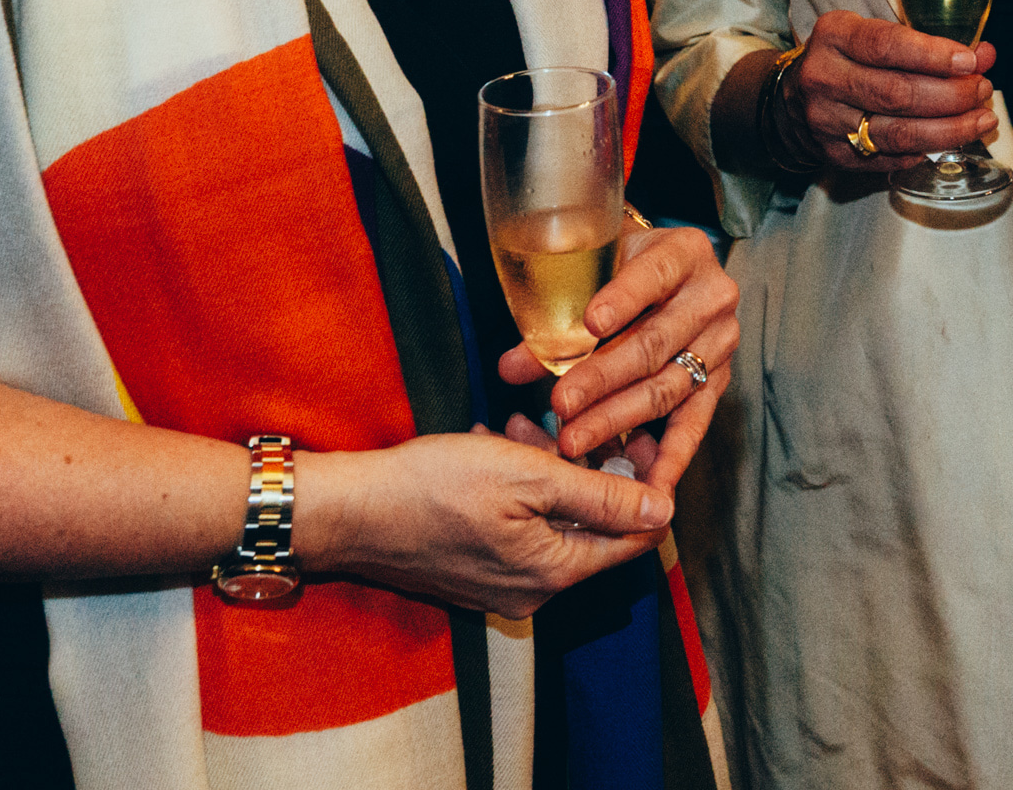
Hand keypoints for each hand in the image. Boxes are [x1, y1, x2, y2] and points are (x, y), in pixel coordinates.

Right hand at [299, 427, 672, 617]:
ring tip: (519, 427)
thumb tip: (664, 510)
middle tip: (565, 421)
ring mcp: (499, 586)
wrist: (348, 512)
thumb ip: (600, 496)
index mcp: (555, 573)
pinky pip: (515, 527)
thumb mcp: (528, 476)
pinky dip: (514, 487)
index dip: (645, 484)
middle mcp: (533, 592)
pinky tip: (494, 448)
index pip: (633, 537)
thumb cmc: (434, 487)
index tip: (638, 436)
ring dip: (545, 468)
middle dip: (584, 465)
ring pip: (549, 519)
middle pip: (589, 525)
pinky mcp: (471, 572)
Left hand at [496, 223, 739, 491]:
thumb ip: (556, 314)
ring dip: (617, 419)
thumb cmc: (622, 268)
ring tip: (574, 440)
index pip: (652, 275)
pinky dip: (671, 457)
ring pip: (666, 386)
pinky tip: (651, 485)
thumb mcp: (593, 271)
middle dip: (603, 377)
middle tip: (561, 404)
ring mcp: (721, 342)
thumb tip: (511, 367)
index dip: (622, 299)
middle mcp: (712, 296)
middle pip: (654, 342)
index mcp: (684, 253)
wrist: (667, 275)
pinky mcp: (719, 382)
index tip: (590, 323)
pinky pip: (694, 423)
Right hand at [773, 8, 996, 175]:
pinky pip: (890, 158)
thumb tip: (984, 55)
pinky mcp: (834, 154)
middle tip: (982, 90)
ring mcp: (826, 121)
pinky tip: (949, 140)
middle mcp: (824, 77)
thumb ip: (929, 44)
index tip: (970, 61)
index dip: (934, 55)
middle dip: (951, 95)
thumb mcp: (876, 35)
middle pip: (898, 93)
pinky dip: (926, 150)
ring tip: (981, 120)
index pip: (887, 45)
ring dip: (950, 129)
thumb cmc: (846, 58)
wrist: (792, 98)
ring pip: (898, 133)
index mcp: (834, 35)